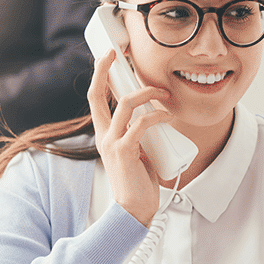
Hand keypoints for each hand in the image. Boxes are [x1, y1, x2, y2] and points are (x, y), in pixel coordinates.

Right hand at [87, 50, 171, 225]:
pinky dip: (157, 116)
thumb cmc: (138, 182)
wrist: (134, 209)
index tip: (108, 57)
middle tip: (115, 53)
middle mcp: (104, 136)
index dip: (100, 76)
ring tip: (164, 94)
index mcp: (104, 135)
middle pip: (97, 94)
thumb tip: (152, 117)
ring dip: (147, 93)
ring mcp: (112, 143)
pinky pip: (141, 124)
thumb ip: (138, 134)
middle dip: (105, 70)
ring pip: (125, 104)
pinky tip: (167, 116)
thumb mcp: (136, 151)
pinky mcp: (125, 151)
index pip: (96, 99)